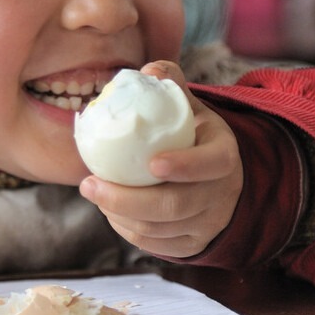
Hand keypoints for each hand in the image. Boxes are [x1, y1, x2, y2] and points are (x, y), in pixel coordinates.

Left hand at [78, 61, 242, 257]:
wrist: (220, 180)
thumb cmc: (194, 137)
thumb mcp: (191, 108)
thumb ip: (171, 83)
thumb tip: (149, 69)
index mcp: (225, 156)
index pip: (211, 164)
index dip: (184, 166)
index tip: (151, 163)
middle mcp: (221, 194)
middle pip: (174, 207)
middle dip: (126, 200)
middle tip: (89, 184)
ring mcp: (207, 224)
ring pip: (159, 230)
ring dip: (119, 215)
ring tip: (94, 193)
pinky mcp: (192, 245)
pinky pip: (154, 245)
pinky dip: (127, 230)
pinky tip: (109, 210)